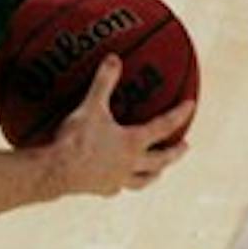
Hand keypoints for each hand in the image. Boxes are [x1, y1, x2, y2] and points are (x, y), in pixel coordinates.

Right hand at [49, 56, 195, 195]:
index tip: (191, 106)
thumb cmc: (76, 139)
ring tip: (158, 173)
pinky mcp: (101, 189)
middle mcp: (130, 164)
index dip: (179, 114)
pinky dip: (120, 184)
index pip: (163, 126)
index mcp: (133, 142)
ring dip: (153, 174)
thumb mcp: (91, 107)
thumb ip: (104, 82)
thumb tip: (114, 59)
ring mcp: (117, 180)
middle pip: (161, 160)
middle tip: (185, 146)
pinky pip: (116, 188)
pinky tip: (116, 182)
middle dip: (175, 152)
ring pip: (143, 180)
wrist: (56, 171)